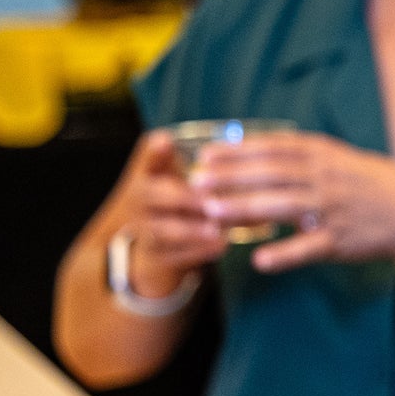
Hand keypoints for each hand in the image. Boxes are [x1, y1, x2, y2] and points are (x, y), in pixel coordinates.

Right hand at [118, 131, 225, 295]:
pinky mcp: (155, 255)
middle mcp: (140, 200)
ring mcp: (144, 229)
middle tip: (210, 201)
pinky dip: (197, 251)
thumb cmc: (186, 203)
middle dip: (183, 198)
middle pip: (151, 195)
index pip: (149, 160)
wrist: (162, 244)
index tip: (165, 140)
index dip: (156, 152)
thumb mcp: (194, 182)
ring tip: (217, 230)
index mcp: (150, 175)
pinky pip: (172, 255)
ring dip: (192, 230)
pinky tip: (221, 246)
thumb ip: (217, 175)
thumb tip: (254, 164)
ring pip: (163, 229)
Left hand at [186, 131, 394, 271]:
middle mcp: (327, 179)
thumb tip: (255, 148)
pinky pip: (308, 249)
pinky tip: (258, 260)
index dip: (237, 151)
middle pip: (271, 174)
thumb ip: (302, 155)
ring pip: (282, 207)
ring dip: (245, 208)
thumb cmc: (372, 184)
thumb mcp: (341, 159)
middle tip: (196, 182)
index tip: (206, 155)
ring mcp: (334, 210)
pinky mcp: (340, 241)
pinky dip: (284, 255)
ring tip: (212, 212)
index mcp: (325, 155)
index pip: (274, 148)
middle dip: (231, 177)